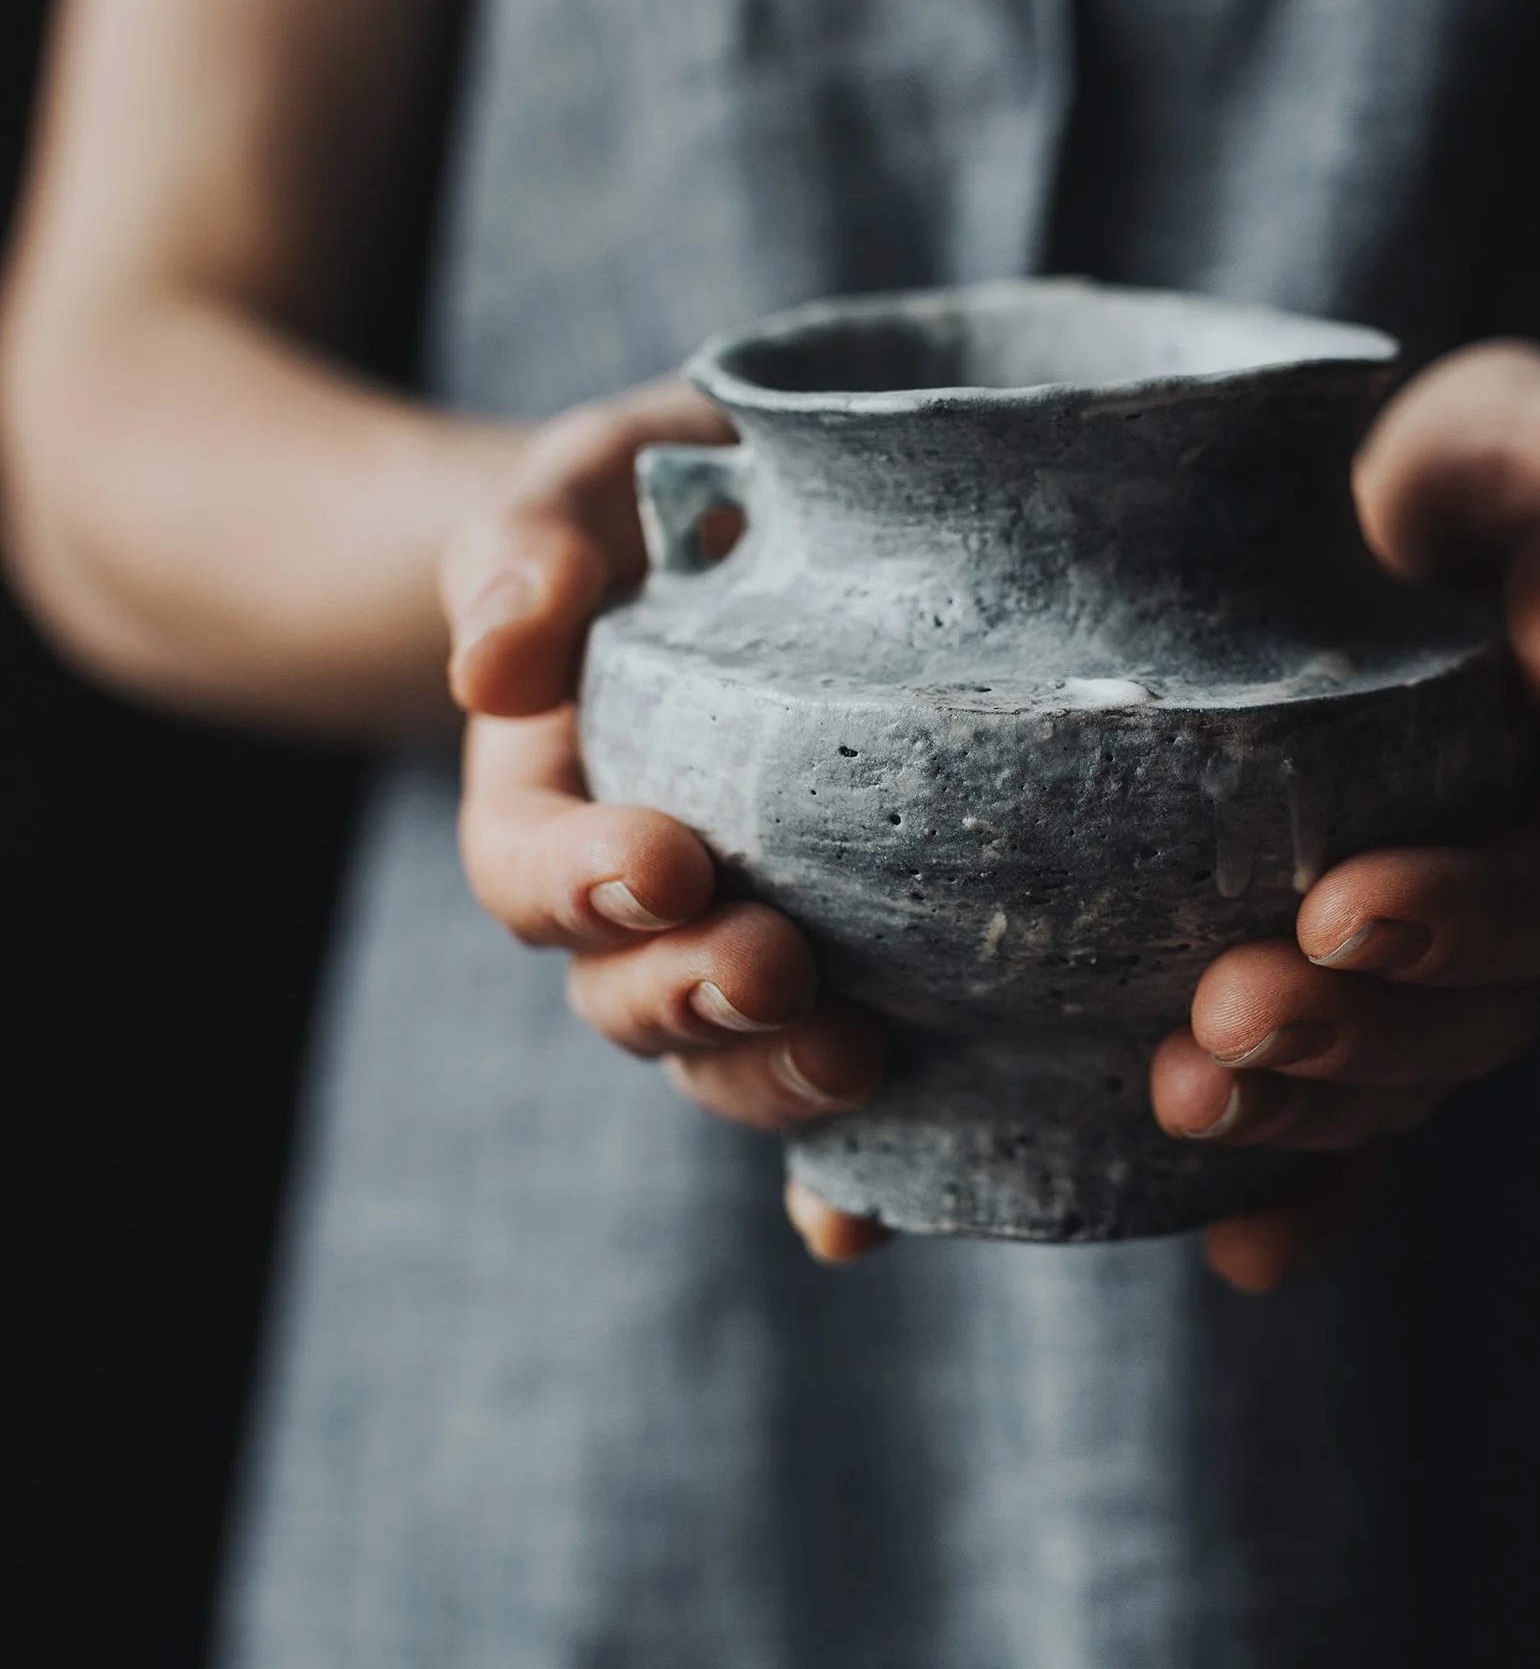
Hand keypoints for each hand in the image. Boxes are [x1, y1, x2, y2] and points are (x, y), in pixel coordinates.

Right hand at [441, 379, 890, 1263]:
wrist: (756, 532)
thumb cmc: (660, 501)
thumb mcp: (588, 484)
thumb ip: (529, 545)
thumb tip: (500, 663)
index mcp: (558, 795)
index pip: (536, 870)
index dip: (584, 882)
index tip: (663, 859)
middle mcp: (640, 897)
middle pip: (628, 995)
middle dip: (691, 997)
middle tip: (777, 970)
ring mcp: (737, 941)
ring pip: (726, 1059)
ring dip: (776, 1080)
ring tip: (861, 1058)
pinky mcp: (850, 964)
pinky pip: (838, 1087)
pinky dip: (848, 1168)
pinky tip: (876, 1217)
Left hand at [1152, 341, 1539, 1292]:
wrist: (1474, 524)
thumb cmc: (1516, 477)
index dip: (1463, 914)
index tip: (1337, 908)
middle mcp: (1537, 897)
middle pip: (1474, 1015)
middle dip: (1353, 1038)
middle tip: (1218, 1026)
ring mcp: (1457, 955)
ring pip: (1406, 1081)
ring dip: (1302, 1114)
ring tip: (1176, 1102)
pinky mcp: (1374, 973)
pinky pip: (1360, 1105)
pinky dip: (1310, 1187)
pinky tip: (1230, 1243)